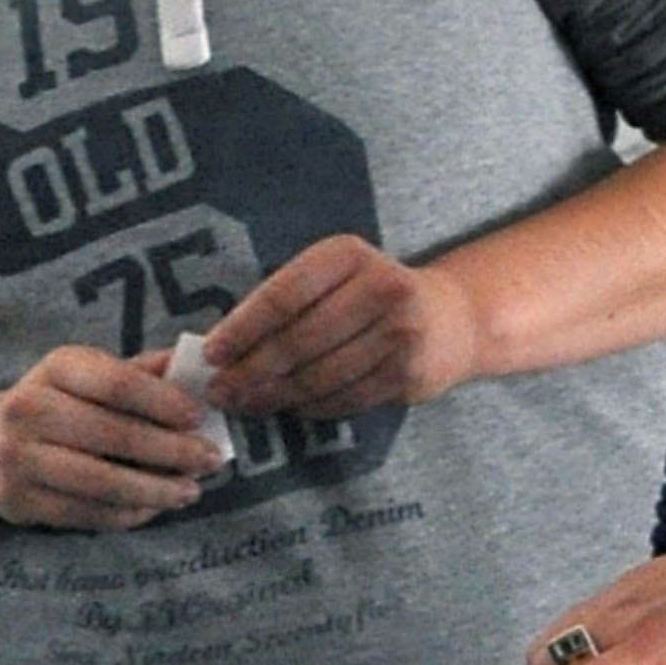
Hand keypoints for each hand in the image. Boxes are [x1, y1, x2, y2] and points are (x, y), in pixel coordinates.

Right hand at [0, 344, 221, 531]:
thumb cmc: (63, 407)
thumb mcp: (94, 377)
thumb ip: (144, 373)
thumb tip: (200, 367)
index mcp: (55, 368)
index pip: (117, 383)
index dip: (164, 402)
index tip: (200, 418)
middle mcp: (27, 408)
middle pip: (114, 434)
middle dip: (173, 451)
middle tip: (213, 460)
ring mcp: (17, 457)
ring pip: (101, 481)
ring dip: (156, 490)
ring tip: (192, 491)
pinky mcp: (17, 500)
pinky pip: (86, 513)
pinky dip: (129, 514)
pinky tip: (155, 508)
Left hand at [198, 233, 481, 418]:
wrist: (454, 319)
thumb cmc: (373, 294)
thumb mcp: (337, 274)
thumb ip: (290, 299)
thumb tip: (226, 344)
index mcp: (349, 255)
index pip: (283, 295)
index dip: (242, 328)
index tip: (211, 353)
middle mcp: (381, 289)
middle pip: (299, 340)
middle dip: (251, 371)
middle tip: (219, 391)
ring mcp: (400, 334)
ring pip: (320, 376)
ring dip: (276, 396)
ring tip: (246, 404)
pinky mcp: (410, 374)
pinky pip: (346, 398)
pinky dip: (312, 408)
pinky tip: (290, 408)